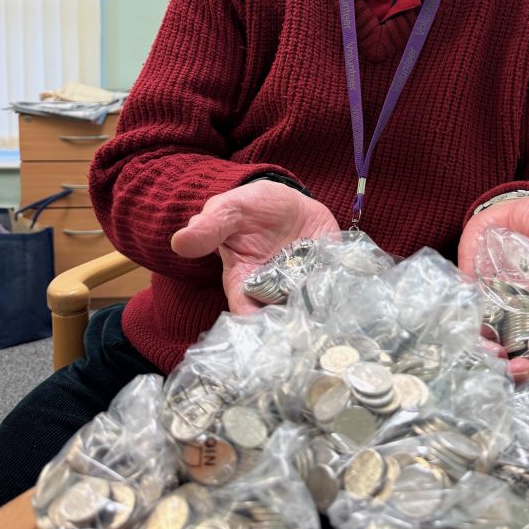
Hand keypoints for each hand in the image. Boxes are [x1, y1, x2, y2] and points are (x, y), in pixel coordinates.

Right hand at [171, 180, 338, 314]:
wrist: (290, 199)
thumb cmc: (254, 207)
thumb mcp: (230, 210)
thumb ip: (210, 228)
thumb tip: (180, 242)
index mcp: (244, 281)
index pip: (246, 313)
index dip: (255, 326)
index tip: (269, 330)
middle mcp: (273, 290)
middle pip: (280, 320)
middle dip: (291, 327)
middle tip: (306, 330)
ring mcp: (303, 285)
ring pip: (310, 310)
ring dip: (318, 314)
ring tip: (329, 317)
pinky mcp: (329, 275)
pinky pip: (336, 290)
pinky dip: (342, 294)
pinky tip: (348, 299)